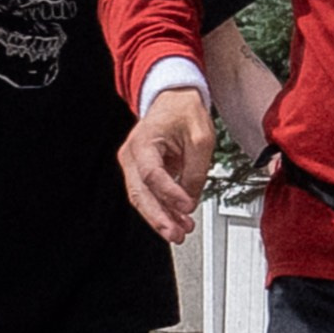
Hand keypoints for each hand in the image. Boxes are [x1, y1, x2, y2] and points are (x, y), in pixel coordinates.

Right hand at [119, 88, 215, 241]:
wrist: (174, 98)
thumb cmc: (183, 111)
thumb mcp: (201, 138)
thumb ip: (196, 171)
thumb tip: (191, 199)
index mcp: (143, 141)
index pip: (152, 175)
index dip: (169, 194)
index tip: (187, 206)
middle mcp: (132, 155)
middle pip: (139, 193)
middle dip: (159, 217)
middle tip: (176, 233)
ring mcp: (134, 164)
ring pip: (142, 198)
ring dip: (161, 217)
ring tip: (180, 231)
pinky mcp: (142, 171)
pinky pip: (149, 193)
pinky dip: (163, 208)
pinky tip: (177, 220)